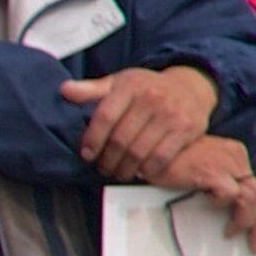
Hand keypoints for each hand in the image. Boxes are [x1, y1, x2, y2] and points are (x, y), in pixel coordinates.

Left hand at [61, 65, 217, 183]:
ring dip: (124, 169)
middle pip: (120, 139)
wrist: (191, 87)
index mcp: (131, 86)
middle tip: (102, 168)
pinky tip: (139, 172)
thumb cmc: (146, 88)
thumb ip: (92, 89)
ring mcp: (172, 114)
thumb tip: (64, 90)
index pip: (104, 117)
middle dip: (107, 159)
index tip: (86, 154)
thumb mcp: (119, 83)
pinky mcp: (187, 129)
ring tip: (117, 172)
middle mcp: (153, 98)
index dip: (92, 139)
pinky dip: (147, 170)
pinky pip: (161, 157)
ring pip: (139, 152)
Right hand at [160, 134, 255, 251]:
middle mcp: (235, 157)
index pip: (254, 186)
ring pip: (250, 198)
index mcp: (234, 154)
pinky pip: (230, 195)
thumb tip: (223, 206)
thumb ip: (215, 180)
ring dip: (244, 221)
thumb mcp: (199, 166)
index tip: (254, 228)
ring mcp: (225, 164)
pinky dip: (221, 204)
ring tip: (231, 233)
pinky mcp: (212, 172)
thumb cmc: (167, 158)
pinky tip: (209, 205)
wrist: (149, 146)